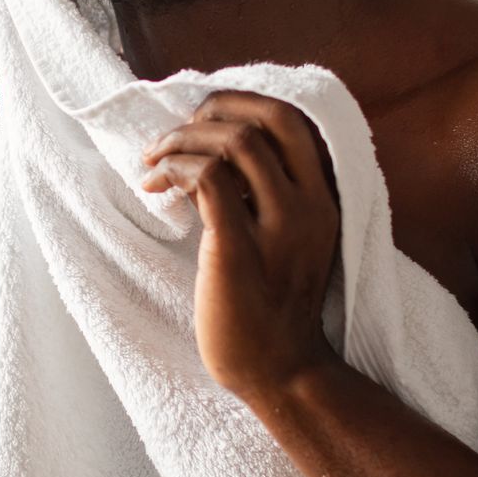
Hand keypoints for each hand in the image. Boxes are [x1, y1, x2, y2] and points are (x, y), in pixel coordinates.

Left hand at [138, 90, 341, 397]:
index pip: (294, 120)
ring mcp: (280, 229)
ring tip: (154, 159)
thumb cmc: (268, 309)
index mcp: (324, 201)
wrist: (279, 372)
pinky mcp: (240, 250)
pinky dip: (176, 169)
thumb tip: (214, 155)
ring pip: (236, 142)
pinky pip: (210, 180)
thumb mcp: (283, 242)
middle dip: (216, 107)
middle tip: (178, 128)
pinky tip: (154, 187)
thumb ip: (263, 199)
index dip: (245, 103)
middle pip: (272, 117)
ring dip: (184, 139)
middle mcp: (310, 207)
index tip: (205, 118)